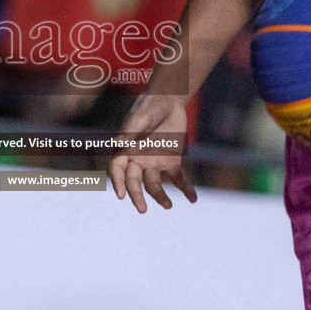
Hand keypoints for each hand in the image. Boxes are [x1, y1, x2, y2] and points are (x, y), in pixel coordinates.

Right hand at [108, 94, 197, 213]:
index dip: (117, 183)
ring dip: (161, 196)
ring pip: (155, 185)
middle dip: (137, 196)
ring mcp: (155, 163)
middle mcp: (138, 161)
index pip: (117, 170)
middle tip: (142, 209)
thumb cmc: (148, 107)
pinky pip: (178, 179)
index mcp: (125, 151)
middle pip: (135, 182)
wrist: (168, 100)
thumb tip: (118, 144)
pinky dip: (186, 189)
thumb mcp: (139, 118)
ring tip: (168, 205)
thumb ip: (130, 133)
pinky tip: (193, 199)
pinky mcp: (172, 162)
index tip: (121, 196)